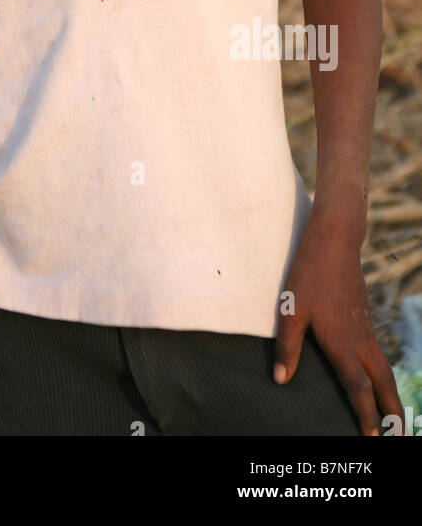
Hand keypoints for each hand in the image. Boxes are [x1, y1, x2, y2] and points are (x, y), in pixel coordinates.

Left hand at [274, 219, 404, 434]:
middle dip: (392, 413)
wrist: (335, 242)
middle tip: (400, 439)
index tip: (371, 437)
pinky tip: (380, 381)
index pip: (357, 387)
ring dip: (392, 396)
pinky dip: (385, 377)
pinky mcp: (365, 320)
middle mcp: (360, 340)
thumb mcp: (290, 310)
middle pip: (382, 384)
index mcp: (342, 342)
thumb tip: (281, 379)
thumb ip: (287, 347)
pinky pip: (380, 356)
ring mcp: (366, 329)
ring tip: (397, 419)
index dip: (365, 413)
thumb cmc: (308, 274)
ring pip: (385, 370)